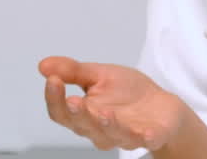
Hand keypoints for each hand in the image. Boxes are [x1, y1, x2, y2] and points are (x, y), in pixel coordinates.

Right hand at [39, 55, 187, 151]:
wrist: (162, 106)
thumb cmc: (128, 93)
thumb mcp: (100, 75)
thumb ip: (74, 71)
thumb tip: (44, 65)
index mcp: (85, 114)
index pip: (62, 112)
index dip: (55, 99)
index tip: (53, 80)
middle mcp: (100, 130)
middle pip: (83, 126)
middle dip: (79, 114)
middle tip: (74, 101)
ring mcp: (125, 135)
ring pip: (111, 135)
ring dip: (107, 125)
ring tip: (104, 113)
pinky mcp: (150, 136)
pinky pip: (147, 140)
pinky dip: (145, 138)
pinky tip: (145, 134)